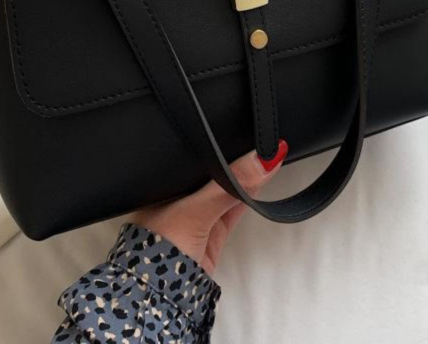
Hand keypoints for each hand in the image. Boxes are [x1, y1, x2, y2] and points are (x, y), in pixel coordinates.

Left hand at [132, 142, 286, 274]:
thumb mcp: (194, 211)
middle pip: (211, 170)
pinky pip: (233, 207)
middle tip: (260, 139)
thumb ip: (228, 187)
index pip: (193, 154)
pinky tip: (261, 179)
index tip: (242, 128)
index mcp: (163, 182)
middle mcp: (178, 196)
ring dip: (244, 176)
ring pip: (225, 187)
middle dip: (232, 157)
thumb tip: (263, 160)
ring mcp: (196, 214)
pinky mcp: (212, 232)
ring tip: (267, 153)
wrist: (163, 300)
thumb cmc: (160, 248)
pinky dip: (247, 196)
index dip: (215, 141)